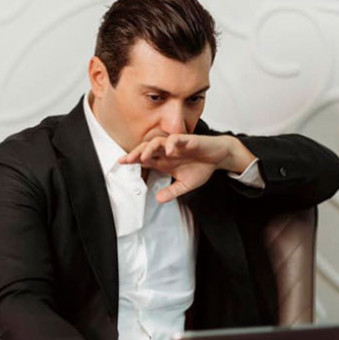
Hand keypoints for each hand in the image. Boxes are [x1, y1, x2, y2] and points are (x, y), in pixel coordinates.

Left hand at [118, 134, 255, 202]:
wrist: (218, 157)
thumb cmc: (201, 167)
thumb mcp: (185, 185)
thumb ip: (172, 192)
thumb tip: (158, 200)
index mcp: (164, 161)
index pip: (144, 159)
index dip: (132, 160)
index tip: (120, 163)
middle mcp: (167, 151)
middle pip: (146, 149)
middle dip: (136, 154)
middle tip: (127, 160)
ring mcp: (176, 145)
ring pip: (158, 142)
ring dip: (149, 148)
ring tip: (144, 157)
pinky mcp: (187, 140)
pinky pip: (176, 139)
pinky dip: (172, 144)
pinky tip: (170, 151)